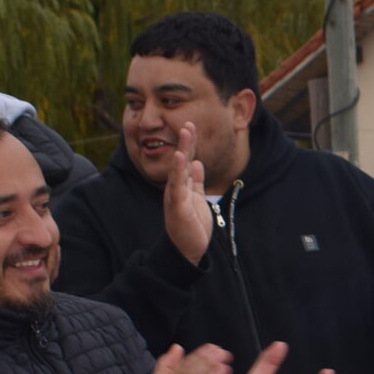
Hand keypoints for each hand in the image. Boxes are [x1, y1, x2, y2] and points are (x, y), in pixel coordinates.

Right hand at [163, 121, 213, 265]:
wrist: (187, 251)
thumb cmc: (192, 227)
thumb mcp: (197, 199)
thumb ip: (196, 182)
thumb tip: (197, 163)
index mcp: (182, 187)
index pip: (187, 162)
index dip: (189, 144)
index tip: (191, 126)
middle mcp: (176, 189)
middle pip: (182, 161)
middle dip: (186, 142)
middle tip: (188, 122)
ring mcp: (175, 196)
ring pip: (179, 169)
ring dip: (183, 150)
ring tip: (186, 132)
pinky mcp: (178, 207)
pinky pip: (178, 186)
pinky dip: (179, 171)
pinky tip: (182, 157)